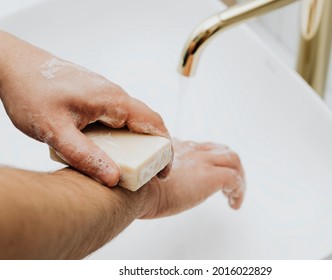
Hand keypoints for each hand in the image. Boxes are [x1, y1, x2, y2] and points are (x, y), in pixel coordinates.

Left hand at [0, 31, 171, 185]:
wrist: (12, 65)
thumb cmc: (30, 92)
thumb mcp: (55, 132)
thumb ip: (84, 156)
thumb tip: (113, 178)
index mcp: (112, 100)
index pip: (153, 123)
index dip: (164, 148)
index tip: (163, 170)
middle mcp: (113, 94)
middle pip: (146, 122)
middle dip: (152, 148)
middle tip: (147, 172)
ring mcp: (104, 93)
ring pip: (130, 119)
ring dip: (136, 141)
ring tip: (127, 164)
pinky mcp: (94, 95)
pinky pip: (116, 115)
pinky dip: (121, 133)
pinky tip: (107, 146)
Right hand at [140, 140, 244, 218]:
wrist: (134, 190)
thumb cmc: (133, 187)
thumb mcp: (144, 173)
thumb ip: (152, 171)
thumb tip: (150, 183)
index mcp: (174, 148)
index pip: (198, 148)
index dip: (206, 160)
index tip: (204, 176)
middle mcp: (190, 150)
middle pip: (219, 149)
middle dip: (227, 164)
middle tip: (226, 185)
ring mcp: (201, 161)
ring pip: (232, 159)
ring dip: (238, 176)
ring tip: (234, 196)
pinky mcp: (209, 175)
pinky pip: (234, 179)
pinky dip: (238, 190)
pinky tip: (233, 204)